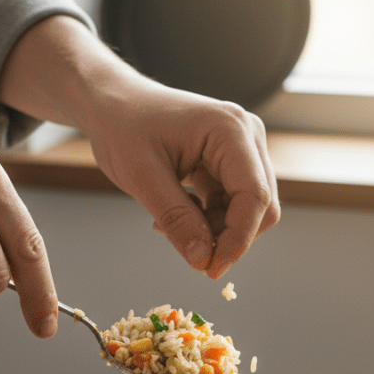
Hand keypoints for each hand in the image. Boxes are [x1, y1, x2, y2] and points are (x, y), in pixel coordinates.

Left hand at [83, 80, 278, 278]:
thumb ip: (177, 220)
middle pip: (260, 206)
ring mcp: (241, 148)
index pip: (255, 196)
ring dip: (215, 229)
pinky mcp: (230, 161)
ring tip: (168, 226)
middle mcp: (246, 136)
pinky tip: (176, 215)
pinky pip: (232, 203)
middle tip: (188, 252)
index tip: (212, 269)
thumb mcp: (142, 177)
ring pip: (248, 209)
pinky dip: (208, 219)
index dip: (238, 239)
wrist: (113, 104)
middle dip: (228, 236)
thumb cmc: (123, 126)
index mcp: (230, 130)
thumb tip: (204, 260)